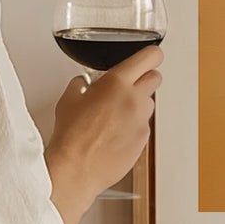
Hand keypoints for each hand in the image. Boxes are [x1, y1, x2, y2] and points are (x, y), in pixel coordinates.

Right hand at [45, 43, 162, 223]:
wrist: (76, 168)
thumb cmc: (71, 136)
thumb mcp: (69, 100)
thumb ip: (81, 84)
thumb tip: (84, 83)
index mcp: (117, 83)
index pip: (150, 57)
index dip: (151, 55)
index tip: (150, 56)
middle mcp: (134, 100)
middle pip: (155, 78)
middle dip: (144, 78)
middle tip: (129, 85)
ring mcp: (141, 121)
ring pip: (149, 104)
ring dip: (138, 104)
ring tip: (115, 115)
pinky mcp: (143, 140)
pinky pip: (143, 126)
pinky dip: (134, 126)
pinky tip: (115, 134)